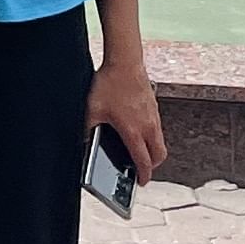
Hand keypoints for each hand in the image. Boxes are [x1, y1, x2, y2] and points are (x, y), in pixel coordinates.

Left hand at [89, 57, 164, 181]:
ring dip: (153, 151)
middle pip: (159, 155)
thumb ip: (87, 129)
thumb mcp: (92, 109)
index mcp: (134, 130)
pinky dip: (152, 136)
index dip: (143, 175)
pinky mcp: (154, 107)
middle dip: (152, 166)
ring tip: (140, 152)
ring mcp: (154, 116)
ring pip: (160, 142)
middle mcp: (148, 126)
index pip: (143, 161)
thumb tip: (84, 141)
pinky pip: (158, 129)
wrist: (125, 61)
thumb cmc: (109, 83)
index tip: (141, 182)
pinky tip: (139, 131)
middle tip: (141, 170)